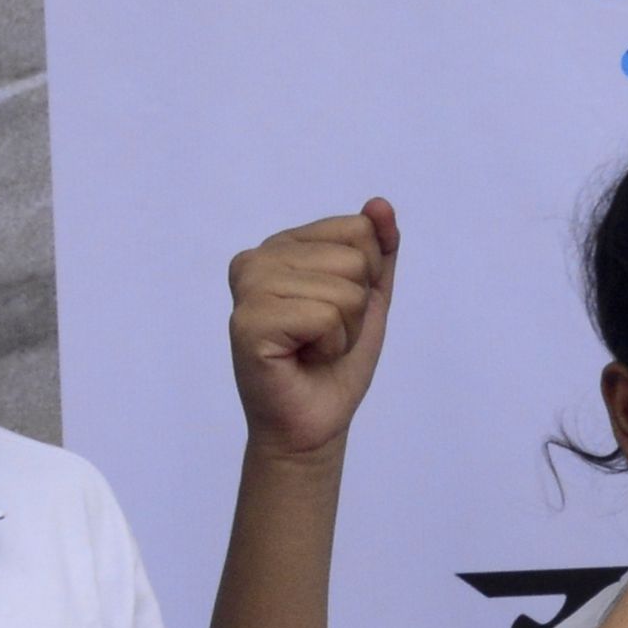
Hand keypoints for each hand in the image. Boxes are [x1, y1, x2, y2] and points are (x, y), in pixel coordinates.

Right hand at [230, 202, 397, 461]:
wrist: (315, 422)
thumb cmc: (335, 363)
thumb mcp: (369, 297)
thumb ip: (379, 249)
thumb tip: (380, 204)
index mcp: (283, 245)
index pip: (358, 229)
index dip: (366, 278)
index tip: (337, 312)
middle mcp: (257, 258)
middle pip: (354, 259)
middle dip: (356, 308)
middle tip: (324, 337)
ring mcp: (247, 289)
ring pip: (343, 290)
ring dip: (343, 331)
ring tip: (313, 349)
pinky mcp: (248, 323)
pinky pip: (324, 317)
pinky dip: (329, 346)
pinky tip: (303, 358)